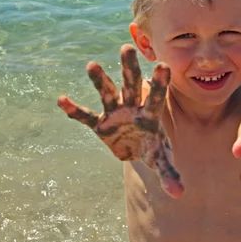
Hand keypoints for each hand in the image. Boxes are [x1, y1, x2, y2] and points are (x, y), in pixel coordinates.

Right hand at [57, 44, 183, 198]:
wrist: (137, 149)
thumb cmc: (153, 148)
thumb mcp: (161, 161)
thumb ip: (170, 174)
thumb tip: (179, 194)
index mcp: (151, 114)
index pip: (157, 96)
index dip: (160, 83)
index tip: (163, 65)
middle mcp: (133, 107)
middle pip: (132, 84)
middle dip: (129, 68)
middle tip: (127, 47)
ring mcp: (115, 113)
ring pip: (108, 93)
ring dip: (100, 80)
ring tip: (91, 65)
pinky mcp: (100, 124)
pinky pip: (85, 116)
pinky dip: (74, 111)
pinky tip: (61, 100)